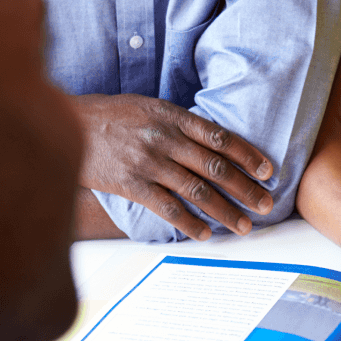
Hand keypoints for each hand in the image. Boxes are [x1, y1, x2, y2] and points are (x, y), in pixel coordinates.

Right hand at [71, 93, 273, 239]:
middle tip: (266, 203)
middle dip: (245, 187)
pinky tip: (205, 234)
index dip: (248, 154)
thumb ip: (181, 124)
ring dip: (225, 210)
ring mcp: (149, 162)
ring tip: (244, 225)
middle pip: (215, 166)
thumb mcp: (152, 106)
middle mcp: (165, 138)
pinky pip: (166, 207)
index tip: (268, 170)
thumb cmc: (116, 114)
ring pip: (197, 190)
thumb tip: (216, 142)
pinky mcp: (131, 184)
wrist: (72, 123)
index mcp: (174, 116)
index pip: (220, 136)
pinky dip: (189, 222)